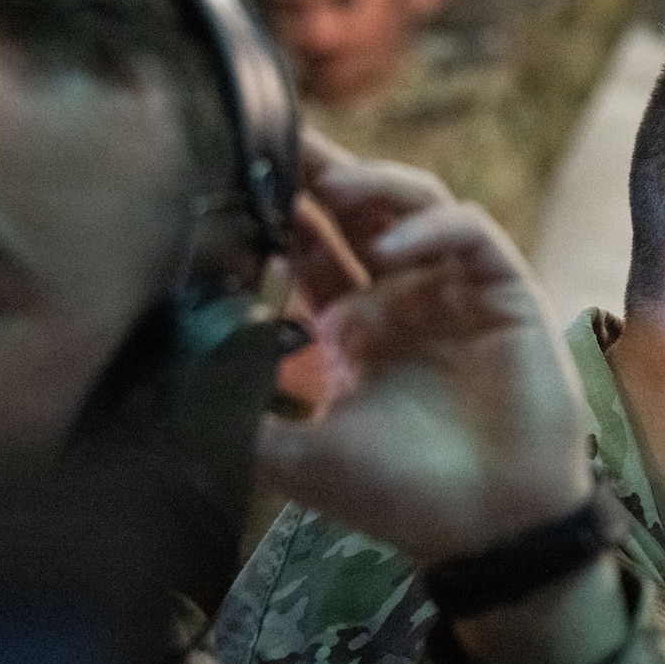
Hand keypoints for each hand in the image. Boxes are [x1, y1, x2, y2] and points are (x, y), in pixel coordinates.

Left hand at [256, 133, 592, 565]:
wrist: (491, 531)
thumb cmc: (402, 499)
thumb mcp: (295, 461)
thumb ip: (235, 418)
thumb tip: (157, 386)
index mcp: (354, 334)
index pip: (309, 250)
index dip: (277, 210)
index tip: (234, 173)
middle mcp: (404, 302)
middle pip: (359, 209)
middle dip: (319, 169)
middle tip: (276, 132)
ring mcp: (457, 293)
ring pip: (416, 205)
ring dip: (374, 185)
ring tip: (332, 182)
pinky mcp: (507, 294)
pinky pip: (468, 234)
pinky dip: (430, 229)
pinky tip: (392, 251)